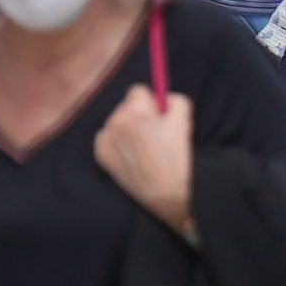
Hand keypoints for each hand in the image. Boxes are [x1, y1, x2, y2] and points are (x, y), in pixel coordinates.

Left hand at [96, 87, 197, 234]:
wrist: (166, 194)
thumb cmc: (178, 156)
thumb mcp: (185, 117)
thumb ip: (173, 99)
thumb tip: (161, 99)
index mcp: (135, 111)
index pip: (138, 91)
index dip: (151, 103)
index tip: (159, 116)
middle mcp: (115, 122)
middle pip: (125, 106)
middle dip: (138, 115)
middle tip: (154, 135)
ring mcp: (105, 140)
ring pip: (116, 123)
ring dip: (127, 129)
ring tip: (144, 149)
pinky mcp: (100, 156)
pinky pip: (107, 139)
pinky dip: (117, 144)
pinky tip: (131, 156)